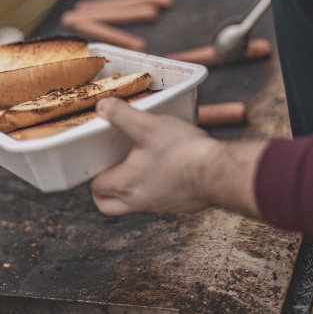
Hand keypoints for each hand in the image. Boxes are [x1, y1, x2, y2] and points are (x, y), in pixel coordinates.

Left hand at [91, 97, 265, 217]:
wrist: (219, 173)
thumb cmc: (182, 151)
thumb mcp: (148, 125)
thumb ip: (122, 115)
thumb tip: (102, 107)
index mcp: (125, 184)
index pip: (96, 187)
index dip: (93, 173)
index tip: (97, 159)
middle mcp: (139, 201)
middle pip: (108, 206)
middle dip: (103, 192)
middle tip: (108, 171)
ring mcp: (159, 206)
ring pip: (132, 204)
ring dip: (128, 190)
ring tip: (136, 166)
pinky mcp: (178, 205)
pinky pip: (157, 201)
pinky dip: (152, 189)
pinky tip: (164, 169)